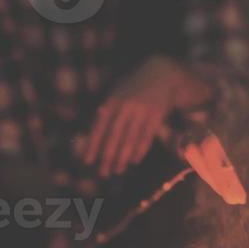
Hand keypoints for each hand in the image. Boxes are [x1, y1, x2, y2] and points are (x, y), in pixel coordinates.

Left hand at [81, 58, 179, 178]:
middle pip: (114, 136)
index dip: (93, 145)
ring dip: (123, 157)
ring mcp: (142, 111)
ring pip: (130, 139)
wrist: (161, 74)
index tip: (87, 161)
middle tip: (103, 173)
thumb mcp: (115, 94)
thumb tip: (92, 136)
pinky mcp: (156, 115)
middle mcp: (125, 106)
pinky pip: (146, 136)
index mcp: (112, 101)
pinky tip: (134, 161)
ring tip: (117, 170)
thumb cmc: (133, 88)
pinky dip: (140, 150)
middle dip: (107, 156)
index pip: (99, 127)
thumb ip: (104, 113)